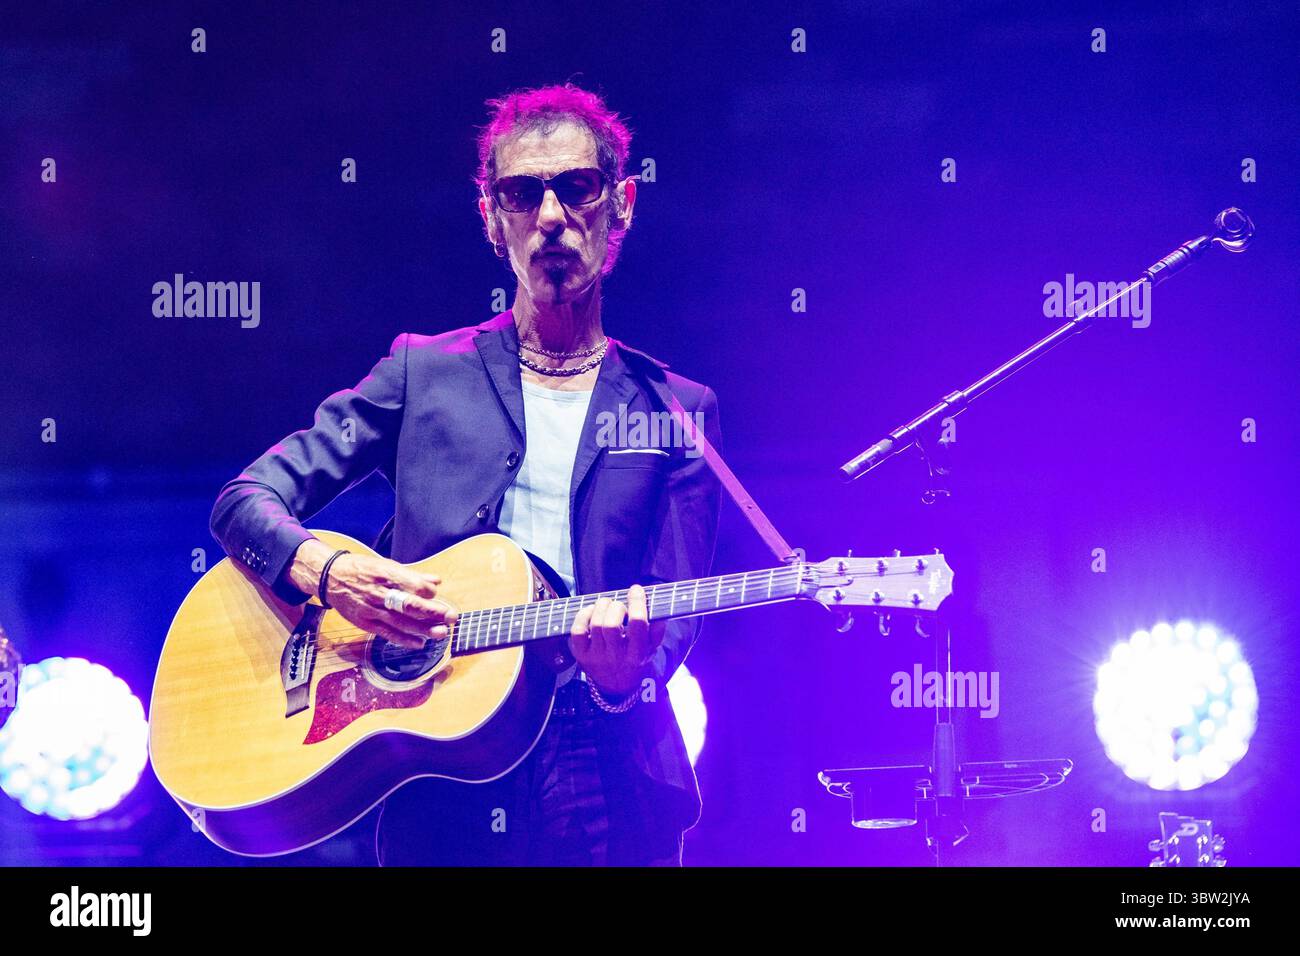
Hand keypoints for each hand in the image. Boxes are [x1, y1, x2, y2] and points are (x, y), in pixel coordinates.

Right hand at [318, 551, 455, 649]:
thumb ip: (412, 575)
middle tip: (451, 617)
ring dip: (423, 629)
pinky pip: (387, 634)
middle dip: (432, 612)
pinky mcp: (365, 623)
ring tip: (441, 633)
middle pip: (409, 605)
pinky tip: (419, 643)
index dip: (428, 591)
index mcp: (385, 574)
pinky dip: (404, 640)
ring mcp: (371, 610)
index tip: (437, 594)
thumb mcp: (386, 565)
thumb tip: (437, 581)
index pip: (412, 584)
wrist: (330, 577)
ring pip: (400, 622)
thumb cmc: (362, 569)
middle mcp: (378, 593)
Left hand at [568, 584, 663, 696]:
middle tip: (619, 605)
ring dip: (601, 607)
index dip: (637, 602)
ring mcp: (597, 656)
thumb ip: (657, 628)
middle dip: (616, 607)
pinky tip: (592, 612)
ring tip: (607, 605)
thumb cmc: (636, 659)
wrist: (617, 686)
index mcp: (638, 654)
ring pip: (595, 624)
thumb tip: (655, 604)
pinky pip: (578, 630)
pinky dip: (583, 615)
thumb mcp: (652, 648)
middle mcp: (616, 656)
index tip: (636, 590)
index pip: (638, 623)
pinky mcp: (582, 654)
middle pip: (611, 624)